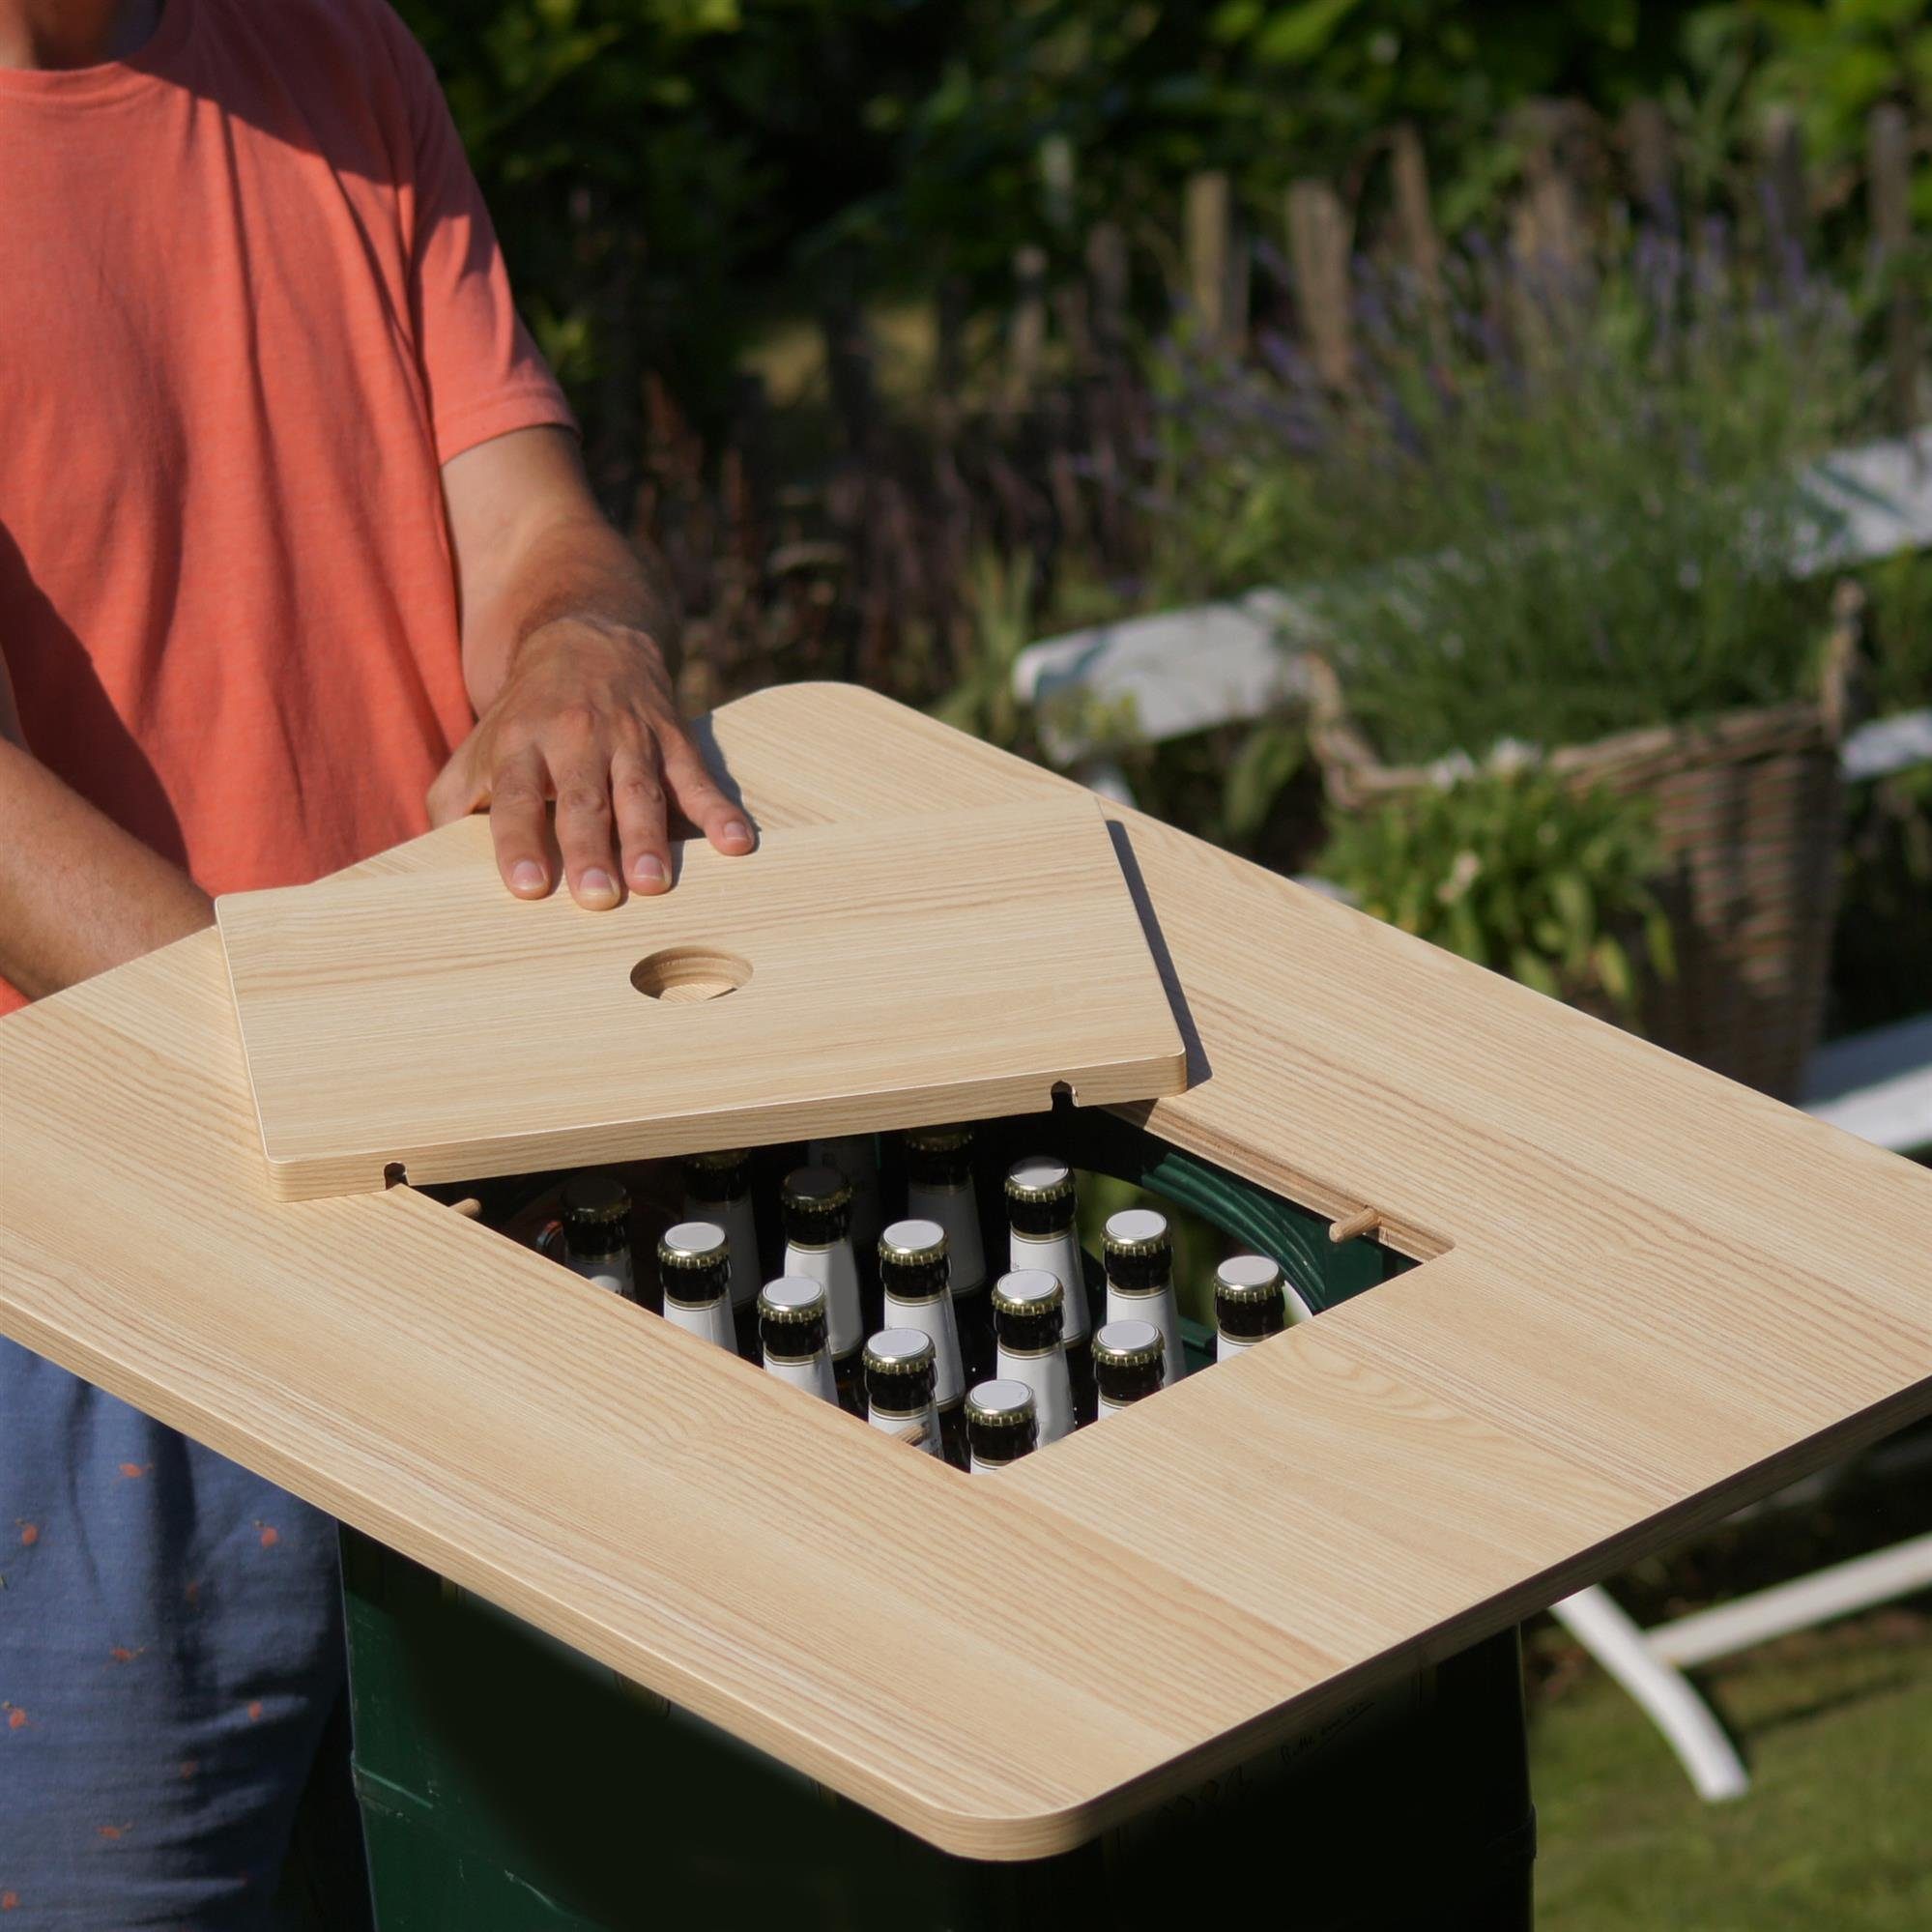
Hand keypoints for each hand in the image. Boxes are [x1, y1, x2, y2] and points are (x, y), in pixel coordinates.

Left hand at [426, 617, 753, 906]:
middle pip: (582, 800)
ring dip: (649, 838)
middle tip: (599, 898)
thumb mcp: (478, 750)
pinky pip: (697, 777)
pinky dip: (720, 810)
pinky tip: (738, 843)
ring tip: (655, 883)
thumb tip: (431, 865)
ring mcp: (629, 739)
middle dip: (591, 849)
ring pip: (640, 792)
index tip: (527, 887)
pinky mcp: (672, 739)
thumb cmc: (522, 719)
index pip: (515, 797)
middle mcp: (574, 741)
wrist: (585, 640)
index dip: (519, 841)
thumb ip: (453, 804)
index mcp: (521, 748)